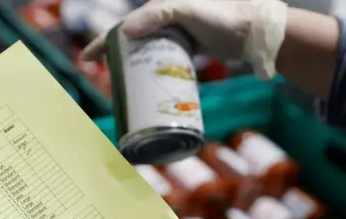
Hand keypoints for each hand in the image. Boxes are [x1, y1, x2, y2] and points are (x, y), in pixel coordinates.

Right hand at [81, 0, 288, 79]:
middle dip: (116, 56)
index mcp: (162, 6)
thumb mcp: (189, 11)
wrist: (258, 32)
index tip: (87, 58)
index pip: (126, 25)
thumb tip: (125, 31)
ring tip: (122, 83)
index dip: (104, 41)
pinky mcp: (191, 45)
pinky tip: (149, 82)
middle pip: (134, 39)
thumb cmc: (225, 17)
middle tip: (104, 76)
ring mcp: (179, 32)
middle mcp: (167, 17)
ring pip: (149, 50)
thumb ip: (158, 15)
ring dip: (134, 65)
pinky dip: (155, 69)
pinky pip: (166, 58)